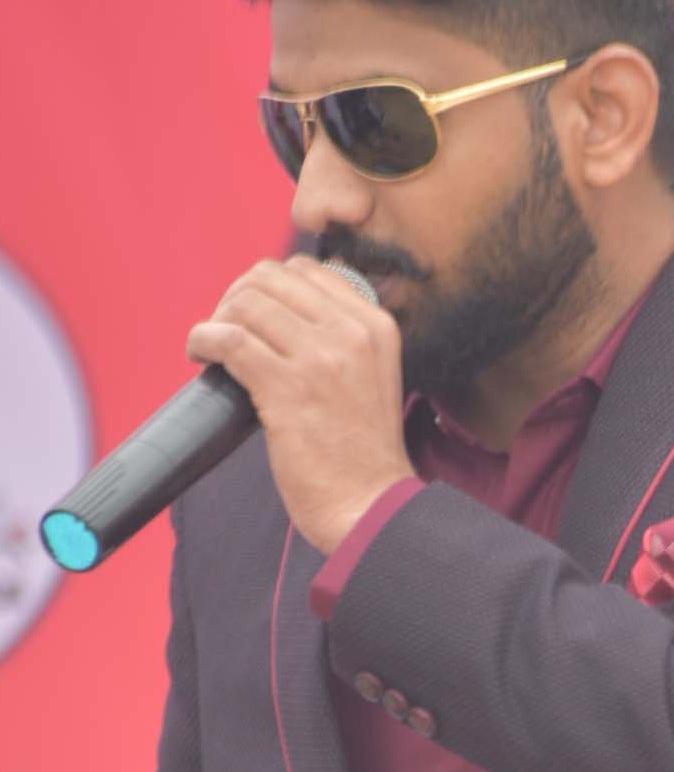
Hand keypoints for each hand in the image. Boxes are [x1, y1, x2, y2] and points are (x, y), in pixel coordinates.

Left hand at [186, 255, 414, 554]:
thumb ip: (342, 339)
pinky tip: (201, 357)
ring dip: (216, 320)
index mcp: (375, 324)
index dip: (266, 286)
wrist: (370, 501)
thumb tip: (282, 312)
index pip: (307, 270)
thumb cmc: (362, 448)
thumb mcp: (371, 374)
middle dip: (236, 298)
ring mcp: (321, 358)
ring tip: (211, 348)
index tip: (252, 314)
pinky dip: (203, 341)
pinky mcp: (287, 388)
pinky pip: (229, 339)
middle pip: (270, 279)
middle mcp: (352, 332)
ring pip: (246, 304)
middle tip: (226, 330)